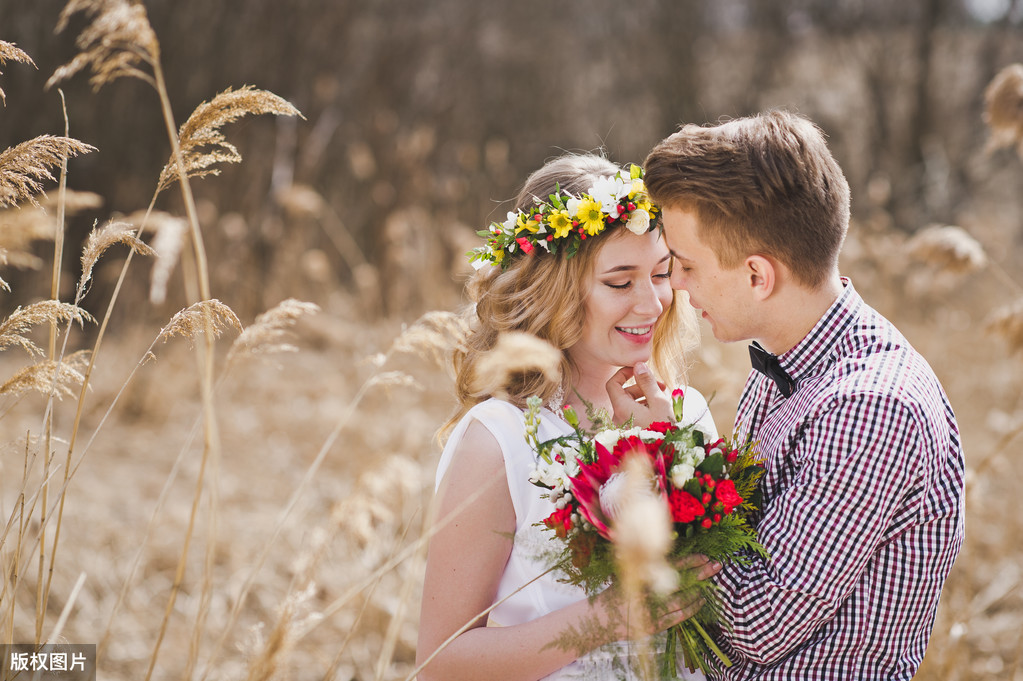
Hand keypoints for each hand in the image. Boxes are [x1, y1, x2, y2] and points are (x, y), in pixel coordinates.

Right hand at [595, 555, 721, 640]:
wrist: (602, 619)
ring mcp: (653, 611)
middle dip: (701, 573)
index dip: (691, 561)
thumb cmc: (614, 593)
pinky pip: (680, 616)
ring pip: (683, 600)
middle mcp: (649, 593)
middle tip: (717, 566)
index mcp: (642, 577)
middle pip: (682, 582)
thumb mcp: (626, 573)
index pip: (672, 565)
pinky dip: (692, 608)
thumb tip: (664, 555)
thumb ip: (644, 565)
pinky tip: (700, 602)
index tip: (705, 557)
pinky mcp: (656, 625)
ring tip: (709, 585)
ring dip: (698, 592)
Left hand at [607, 362, 673, 425]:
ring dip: (645, 396)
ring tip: (664, 398)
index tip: (639, 370)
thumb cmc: (664, 428)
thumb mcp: (659, 402)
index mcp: (621, 408)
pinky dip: (644, 407)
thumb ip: (647, 382)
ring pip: (630, 403)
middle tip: (661, 386)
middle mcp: (618, 417)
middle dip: (641, 386)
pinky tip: (659, 409)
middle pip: (624, 393)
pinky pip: (633, 413)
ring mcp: (623, 425)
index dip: (624, 373)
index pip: (612, 383)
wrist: (668, 454)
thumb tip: (638, 364)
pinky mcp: (629, 431)